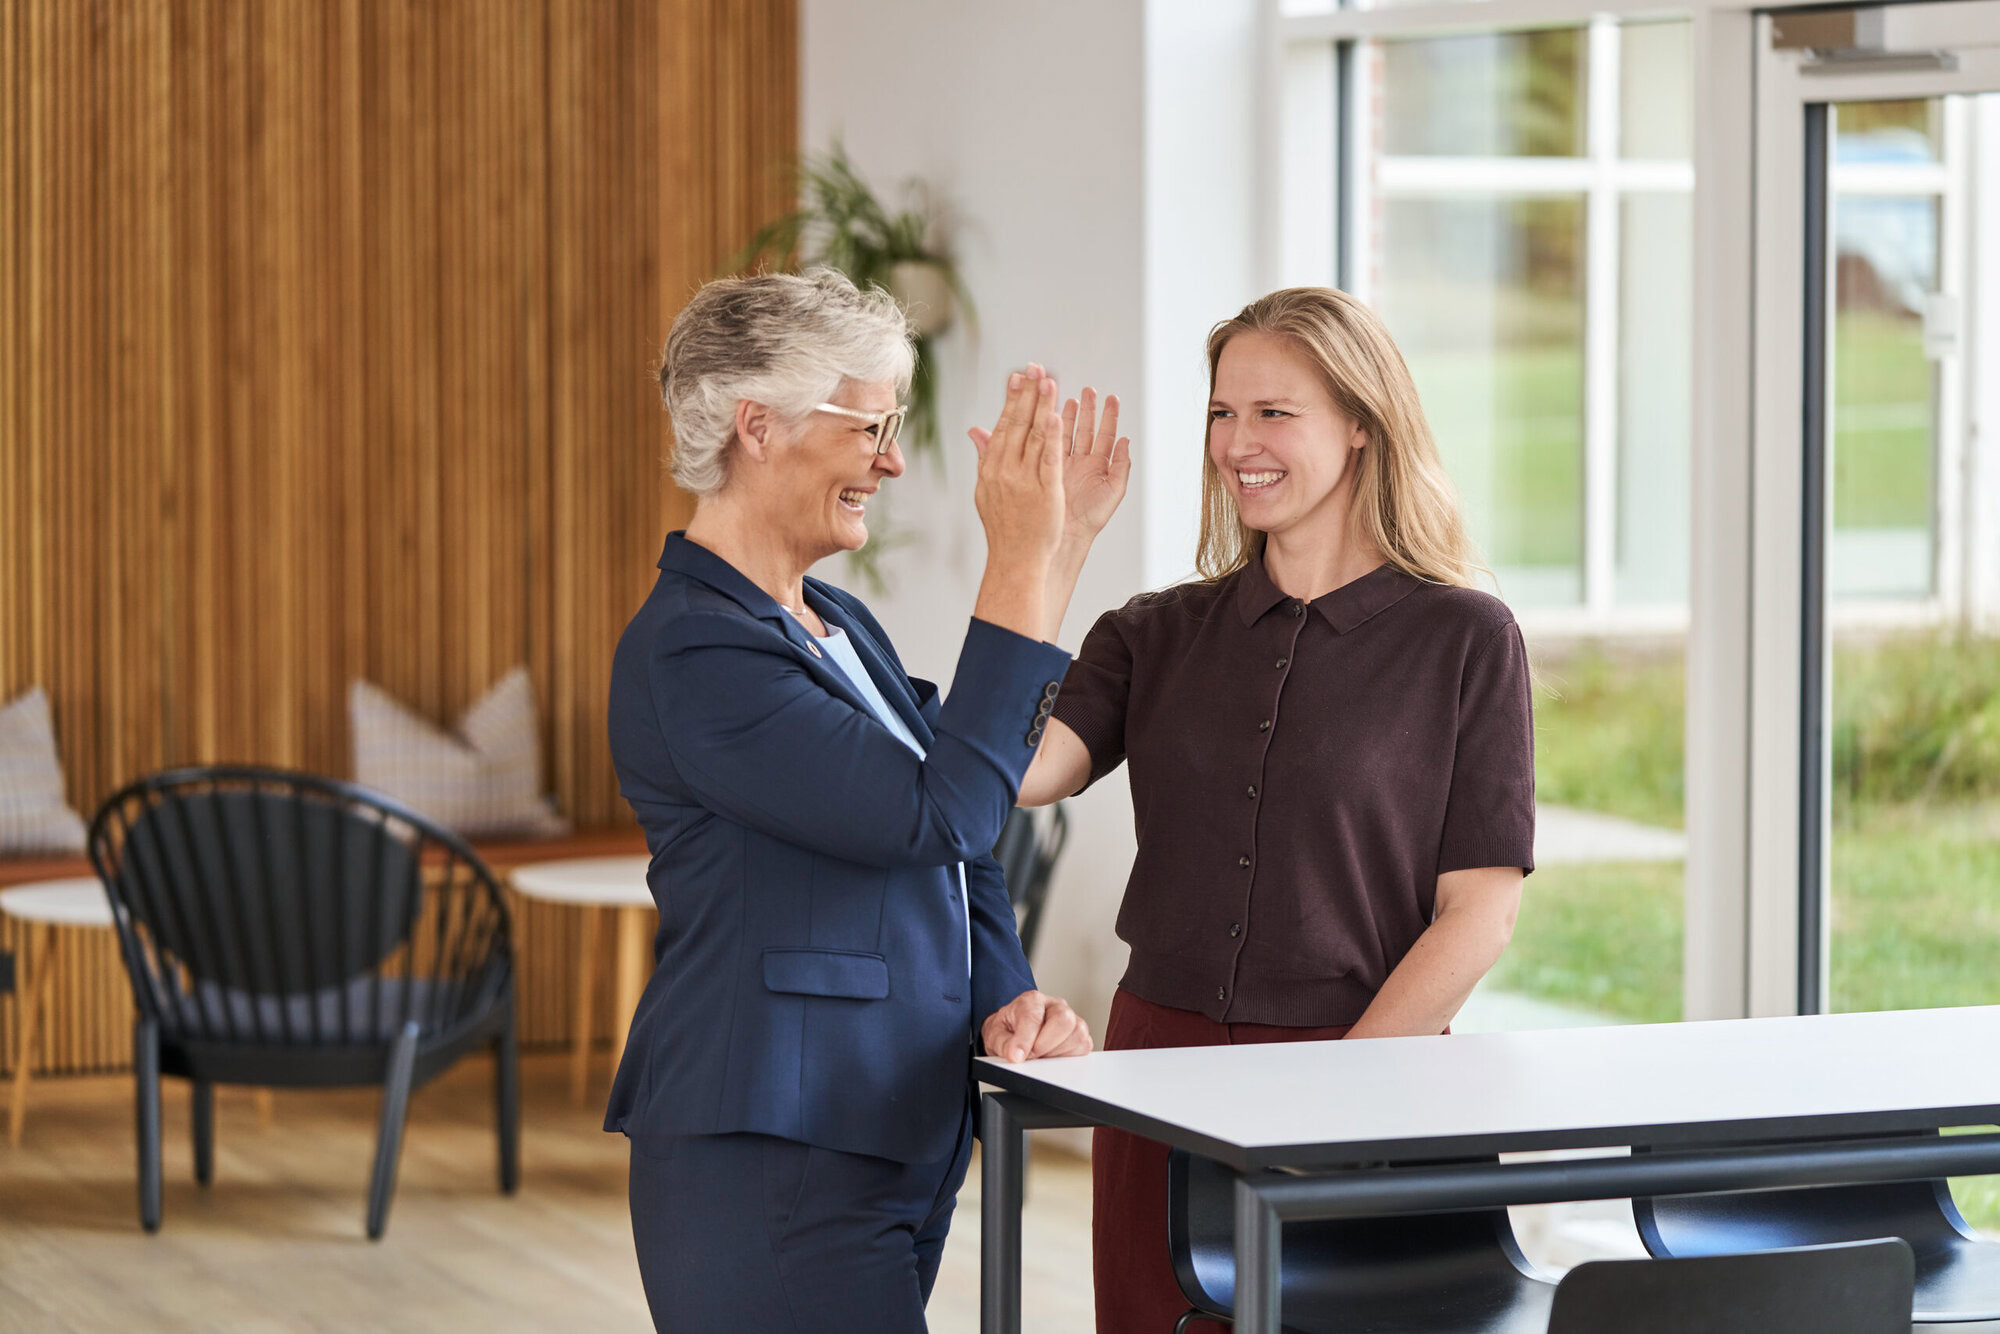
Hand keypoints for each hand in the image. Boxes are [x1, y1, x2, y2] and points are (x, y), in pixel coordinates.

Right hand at [970, 367, 1066, 570]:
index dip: (1012, 399)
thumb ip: (984, 457)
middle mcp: (1004, 470)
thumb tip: (975, 431)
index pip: (1003, 426)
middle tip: (1035, 367)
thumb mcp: (985, 490)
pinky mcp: (1045, 492)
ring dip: (1041, 406)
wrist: (1014, 560)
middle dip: (1027, 393)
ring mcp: (1024, 481)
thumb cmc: (1004, 528)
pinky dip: (1052, 436)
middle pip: (1017, 424)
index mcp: (991, 468)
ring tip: (1049, 381)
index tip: (1018, 376)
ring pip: (1033, 436)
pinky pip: (1048, 459)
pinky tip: (1056, 415)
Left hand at [981, 989, 1092, 1062]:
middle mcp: (1054, 1005)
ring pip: (1077, 1033)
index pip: (1033, 1017)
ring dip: (1057, 1052)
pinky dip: (1069, 1056)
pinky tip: (1053, 1056)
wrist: (1013, 1032)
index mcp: (1031, 1000)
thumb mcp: (996, 1036)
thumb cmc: (1007, 1031)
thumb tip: (1016, 1055)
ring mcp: (1071, 1019)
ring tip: (1040, 1055)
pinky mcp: (1080, 1035)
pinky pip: (1084, 1046)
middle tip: (1031, 1055)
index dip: (1025, 1040)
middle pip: (1064, 1019)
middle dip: (1046, 1044)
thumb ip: (1003, 1044)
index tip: (1017, 1057)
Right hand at [1058, 387, 1130, 541]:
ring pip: (1067, 433)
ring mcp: (1063, 464)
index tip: (1111, 398)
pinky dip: (1051, 428)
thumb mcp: (1114, 490)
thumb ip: (1122, 465)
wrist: (1065, 532)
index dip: (1109, 416)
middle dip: (1088, 409)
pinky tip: (1052, 414)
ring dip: (1068, 415)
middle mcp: (1081, 463)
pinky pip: (1050, 443)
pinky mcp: (1047, 466)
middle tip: (1089, 390)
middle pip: (1086, 429)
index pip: (1105, 435)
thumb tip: (1127, 441)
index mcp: (1099, 467)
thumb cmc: (1091, 517)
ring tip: (1070, 397)